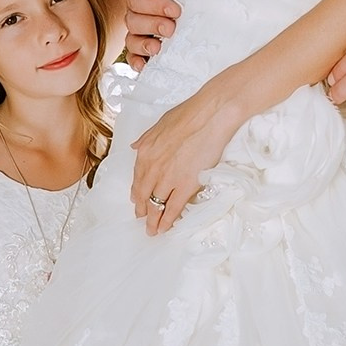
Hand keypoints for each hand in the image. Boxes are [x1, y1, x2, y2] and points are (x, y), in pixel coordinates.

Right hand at [123, 0, 182, 71]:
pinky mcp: (150, 40)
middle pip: (132, 21)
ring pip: (131, 39)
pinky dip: (137, 61)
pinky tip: (146, 66)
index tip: (175, 10)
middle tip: (172, 28)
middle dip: (152, 25)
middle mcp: (136, 8)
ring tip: (158, 48)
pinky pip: (135, 55)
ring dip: (143, 45)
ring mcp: (142, 26)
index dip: (152, 6)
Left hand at [131, 78, 243, 233]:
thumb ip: (146, 138)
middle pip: (144, 195)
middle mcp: (152, 167)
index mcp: (145, 152)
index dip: (137, 193)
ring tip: (152, 230)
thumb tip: (135, 146)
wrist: (210, 115)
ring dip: (153, 220)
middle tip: (142, 219)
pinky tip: (165, 228)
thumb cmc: (190, 114)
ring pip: (156, 205)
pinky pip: (173, 208)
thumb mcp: (160, 124)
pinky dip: (167, 220)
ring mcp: (168, 178)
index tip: (138, 201)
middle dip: (142, 210)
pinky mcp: (185, 186)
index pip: (137, 179)